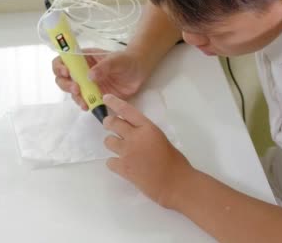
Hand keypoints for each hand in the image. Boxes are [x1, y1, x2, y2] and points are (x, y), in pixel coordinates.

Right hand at [52, 48, 148, 109]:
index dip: (59, 66)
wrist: (139, 72)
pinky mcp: (94, 95)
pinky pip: (84, 101)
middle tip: (76, 89)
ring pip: (72, 92)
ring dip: (75, 97)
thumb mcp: (116, 60)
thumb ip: (104, 66)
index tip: (66, 72)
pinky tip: (88, 107)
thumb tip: (89, 76)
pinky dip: (84, 104)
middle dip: (65, 85)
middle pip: (63, 78)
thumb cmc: (126, 60)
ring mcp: (87, 84)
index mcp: (83, 58)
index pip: (63, 60)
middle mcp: (81, 71)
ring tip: (84, 101)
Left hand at [101, 94, 194, 208]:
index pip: (127, 111)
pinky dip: (114, 163)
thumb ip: (146, 134)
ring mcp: (127, 153)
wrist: (176, 183)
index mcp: (148, 128)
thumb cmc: (175, 162)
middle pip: (113, 124)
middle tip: (109, 125)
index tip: (106, 98)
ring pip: (108, 142)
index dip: (114, 103)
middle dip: (108, 123)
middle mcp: (135, 137)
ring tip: (121, 150)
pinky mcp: (123, 168)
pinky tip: (123, 166)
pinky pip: (109, 162)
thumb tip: (132, 134)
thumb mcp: (161, 139)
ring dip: (112, 144)